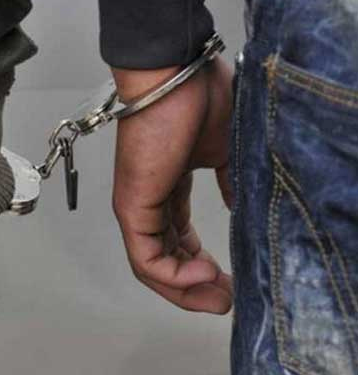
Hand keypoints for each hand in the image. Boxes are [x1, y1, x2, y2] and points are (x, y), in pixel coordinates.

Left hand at [112, 56, 233, 313]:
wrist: (175, 74)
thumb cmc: (196, 100)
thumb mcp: (224, 151)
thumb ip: (229, 184)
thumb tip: (242, 208)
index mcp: (170, 188)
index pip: (180, 239)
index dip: (203, 264)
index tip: (232, 279)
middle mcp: (150, 201)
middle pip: (167, 259)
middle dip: (197, 285)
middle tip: (226, 300)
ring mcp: (138, 205)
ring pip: (154, 266)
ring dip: (186, 289)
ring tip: (219, 298)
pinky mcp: (132, 206)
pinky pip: (146, 258)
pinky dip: (174, 275)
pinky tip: (204, 274)